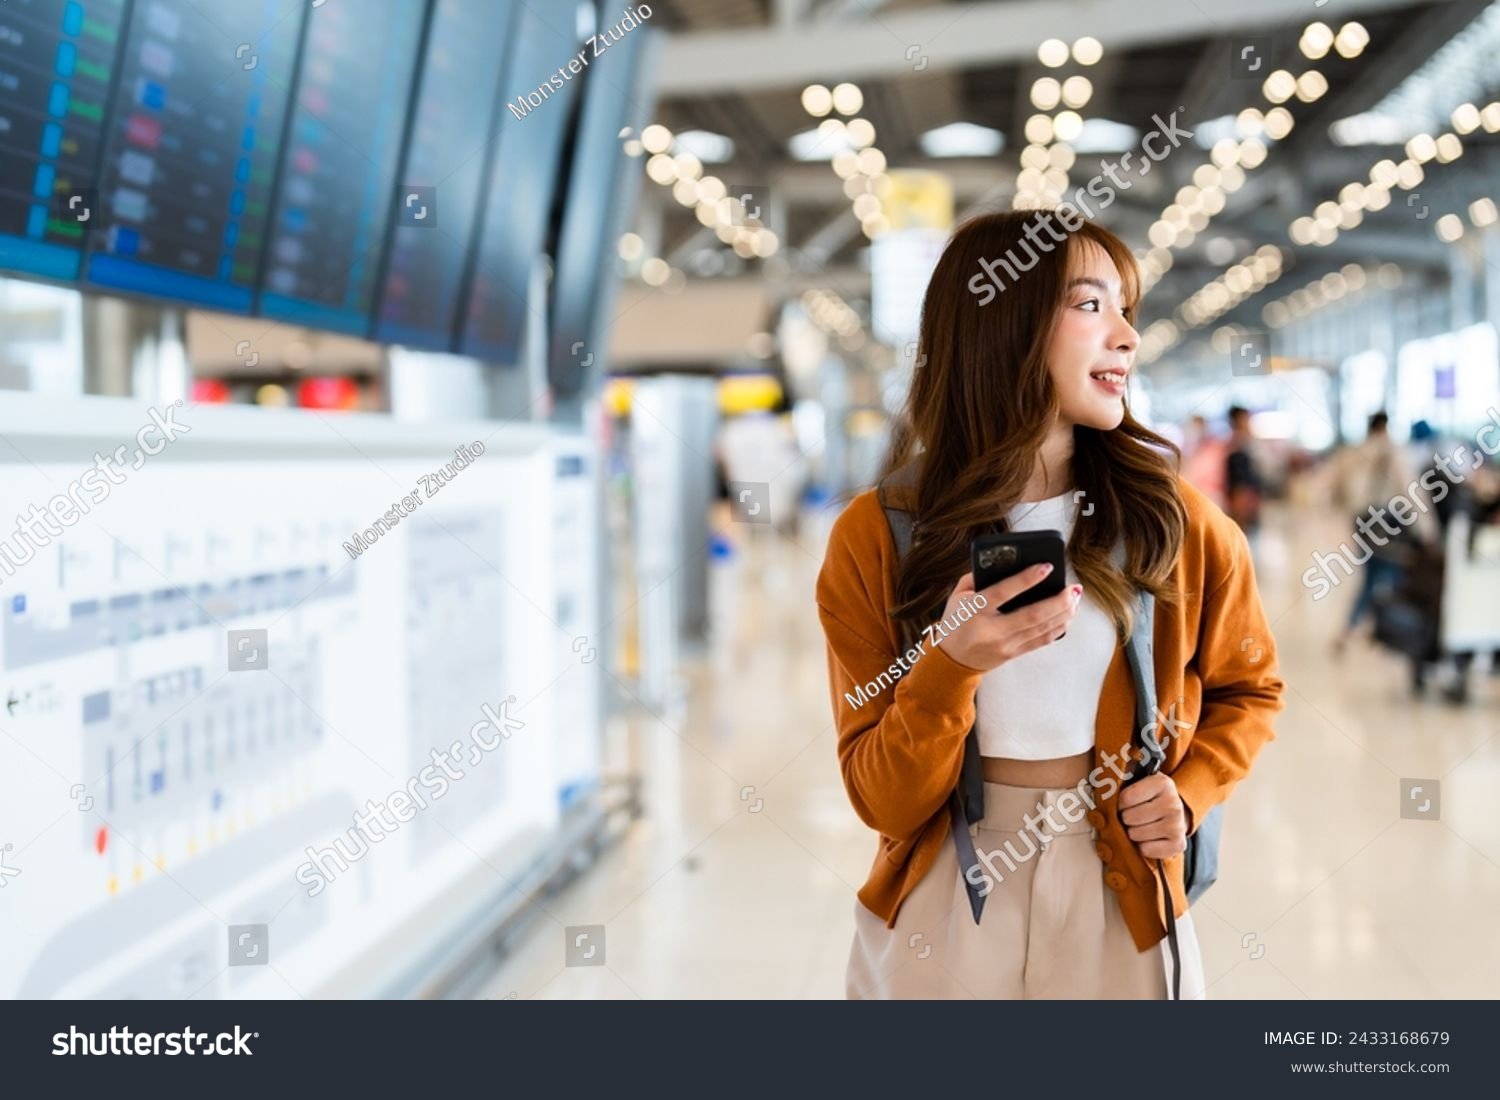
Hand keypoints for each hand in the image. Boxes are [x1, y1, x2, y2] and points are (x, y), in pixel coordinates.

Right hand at [935, 564, 1082, 672]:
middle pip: (1032, 615)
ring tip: (1075, 598)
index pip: (1003, 592)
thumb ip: (977, 577)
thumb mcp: (957, 596)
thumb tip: (1005, 563)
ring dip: (1063, 613)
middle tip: (1073, 588)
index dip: (1027, 579)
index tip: (1046, 567)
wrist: (952, 659)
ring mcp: (1005, 645)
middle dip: (1058, 601)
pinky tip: (1067, 615)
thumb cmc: (956, 621)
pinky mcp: (1014, 654)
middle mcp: (992, 630)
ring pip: (1042, 628)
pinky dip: (1058, 627)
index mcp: (975, 610)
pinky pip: (1042, 640)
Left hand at [1118, 773, 1188, 859]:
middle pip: (1130, 817)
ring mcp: (1177, 825)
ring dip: (1133, 832)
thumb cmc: (1150, 798)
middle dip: (1126, 818)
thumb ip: (1122, 781)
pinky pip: (1146, 849)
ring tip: (1141, 826)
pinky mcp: (1178, 844)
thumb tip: (1101, 784)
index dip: (1120, 803)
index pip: (1126, 798)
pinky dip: (1143, 846)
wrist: (1175, 813)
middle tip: (1132, 816)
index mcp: (1162, 783)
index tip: (1124, 803)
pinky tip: (1149, 838)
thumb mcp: (1139, 782)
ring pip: (1136, 834)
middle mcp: (1173, 803)